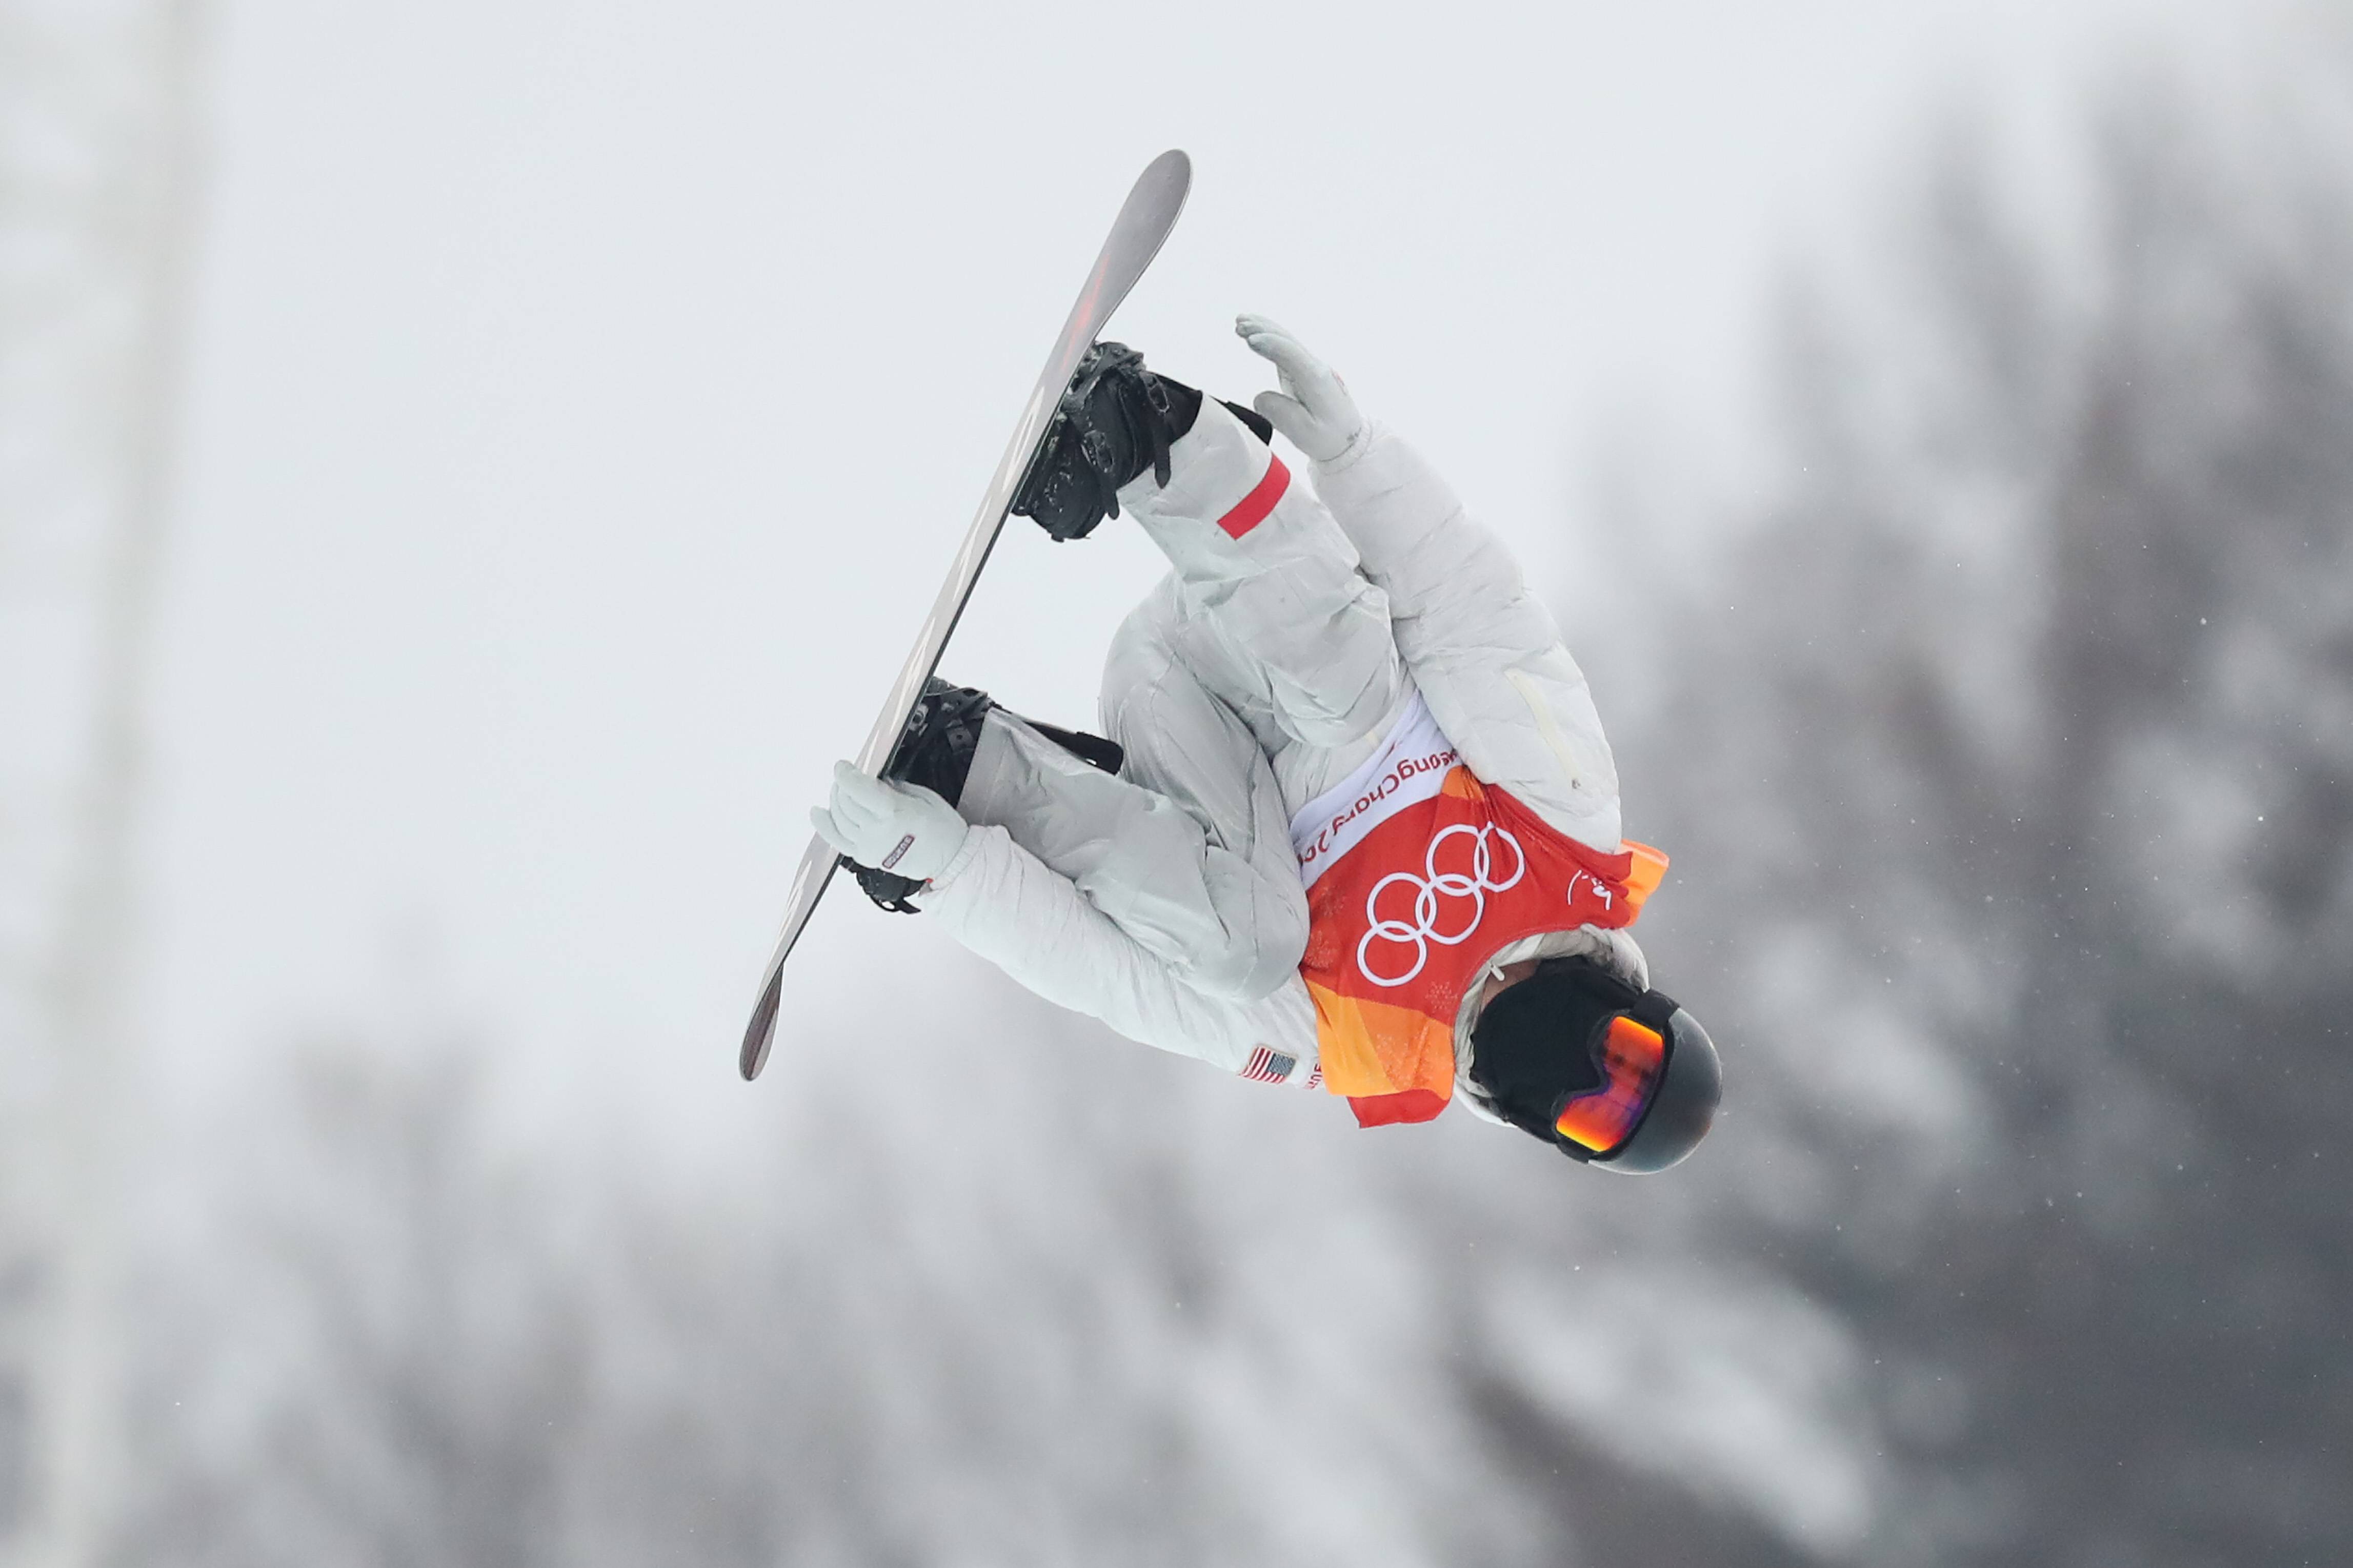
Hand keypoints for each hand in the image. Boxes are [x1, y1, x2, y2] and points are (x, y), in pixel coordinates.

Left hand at [810, 760, 968, 884]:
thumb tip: (876, 780)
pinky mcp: (866, 858)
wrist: (950, 861)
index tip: (843, 765)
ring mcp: (869, 847)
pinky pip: (837, 841)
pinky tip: (818, 813)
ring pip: (838, 819)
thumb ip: (895, 787)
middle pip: (845, 802)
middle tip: (847, 777)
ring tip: (839, 791)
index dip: (845, 774)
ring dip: (835, 800)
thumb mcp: (925, 797)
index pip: (857, 789)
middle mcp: (878, 831)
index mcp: (894, 813)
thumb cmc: (943, 830)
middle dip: (841, 785)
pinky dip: (824, 826)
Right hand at [1236, 313, 1367, 462]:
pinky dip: (1268, 339)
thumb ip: (1279, 413)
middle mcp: (1315, 368)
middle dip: (1262, 329)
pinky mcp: (1304, 372)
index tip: (1249, 340)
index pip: (1292, 354)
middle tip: (1239, 325)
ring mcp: (1310, 368)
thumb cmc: (1328, 437)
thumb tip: (1259, 397)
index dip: (1270, 345)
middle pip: (1287, 341)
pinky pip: (1284, 349)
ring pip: (1285, 341)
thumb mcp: (1303, 433)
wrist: (1348, 440)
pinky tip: (1253, 334)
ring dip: (1263, 330)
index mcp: (1316, 380)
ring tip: (1240, 323)